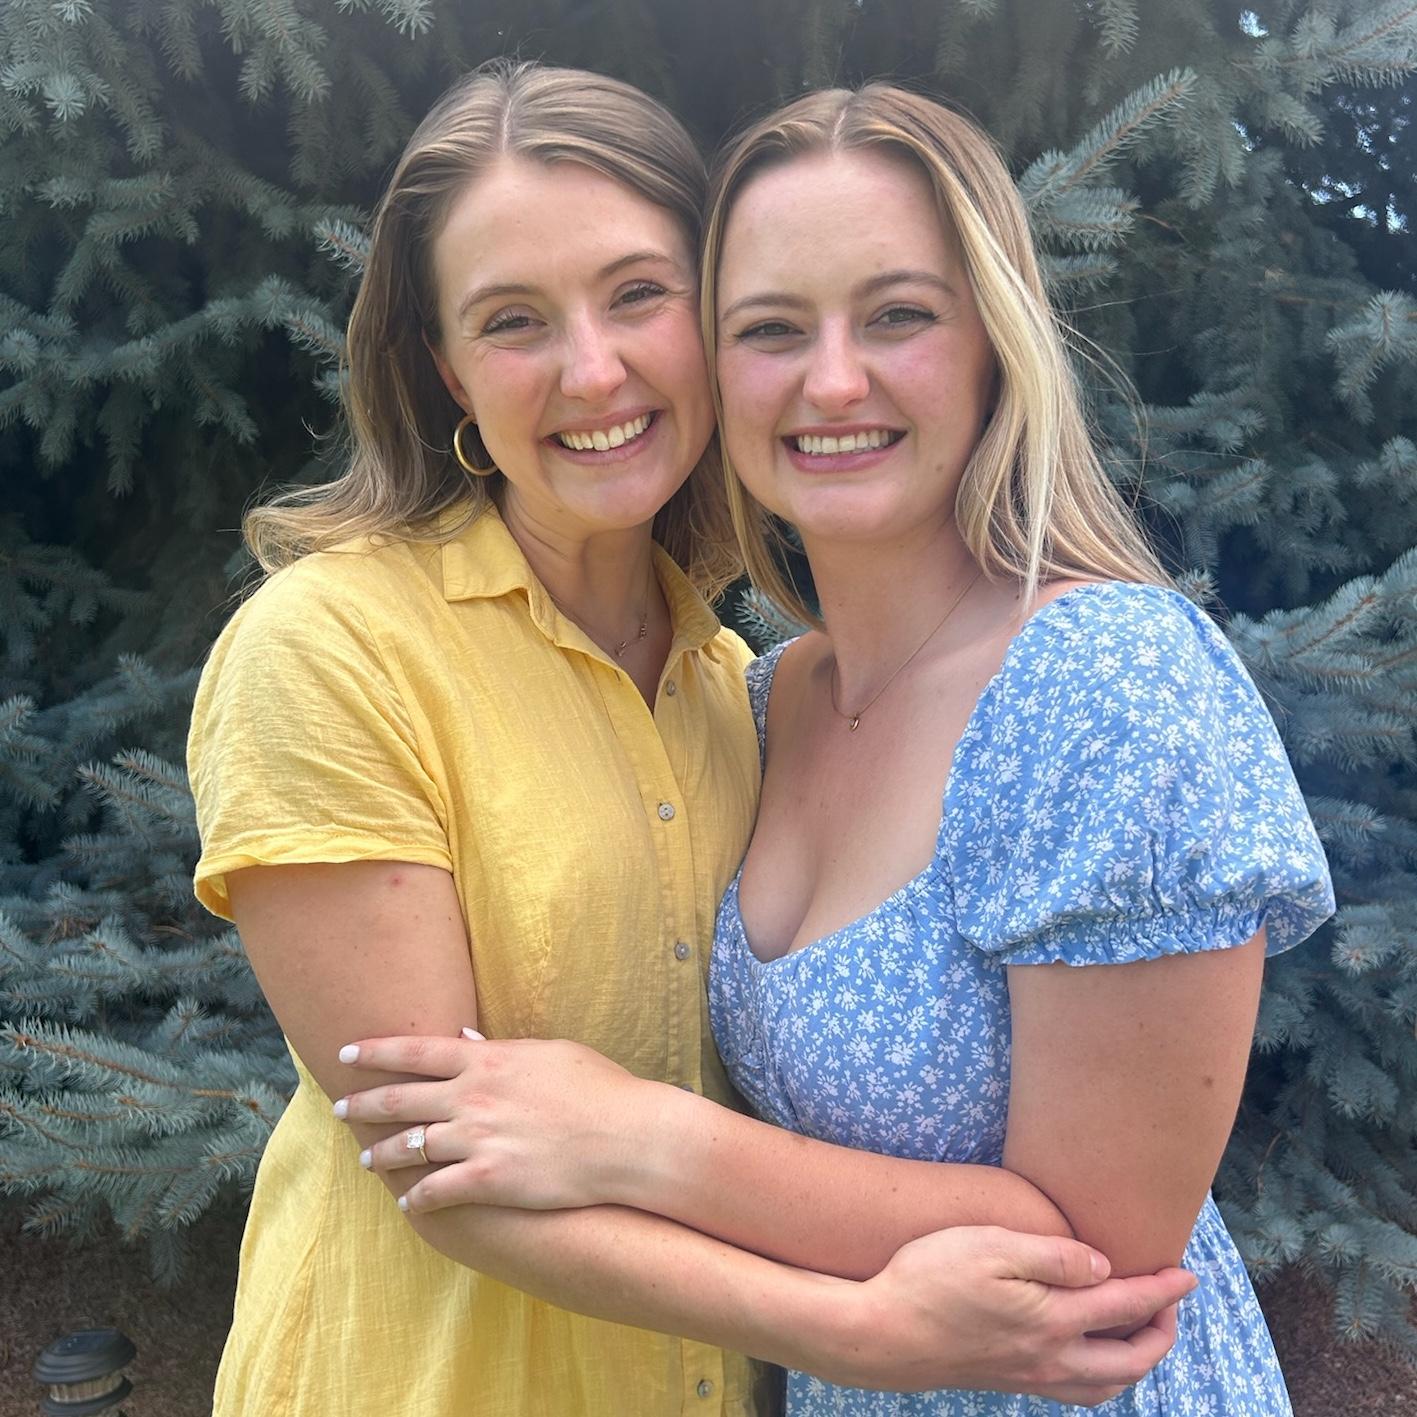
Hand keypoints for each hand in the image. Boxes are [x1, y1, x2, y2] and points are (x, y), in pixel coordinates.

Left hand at [333, 1031, 650, 1211]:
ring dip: (381, 1153)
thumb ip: (502, 1050)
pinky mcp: (487, 1181)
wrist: (626, 1138)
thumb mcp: (551, 1054)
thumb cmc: (599, 1089)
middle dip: (361, 1104)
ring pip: (408, 1147)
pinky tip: (407, 1202)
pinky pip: (434, 1191)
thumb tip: (466, 1041)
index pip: (416, 1050)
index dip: (375, 1052)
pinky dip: (415, 1197)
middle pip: (399, 1099)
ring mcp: (477, 1140)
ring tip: (366, 1158)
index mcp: (487, 1061)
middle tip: (338, 1108)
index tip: (346, 1053)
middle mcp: (472, 1097)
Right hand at [816, 1226, 1193, 1403]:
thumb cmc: (929, 1280)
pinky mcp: (1008, 1381)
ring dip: (1136, 1360)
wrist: (881, 1334)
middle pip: (1130, 1360)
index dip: (1161, 1290)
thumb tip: (1104, 1268)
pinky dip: (1101, 1377)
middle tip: (1169, 1302)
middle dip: (1160, 1333)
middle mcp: (1051, 1358)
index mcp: (1053, 1321)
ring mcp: (1030, 1376)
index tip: (1187, 1275)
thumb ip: (1053, 1257)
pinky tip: (1086, 1354)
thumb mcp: (990, 1248)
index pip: (1125, 1307)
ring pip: (1106, 1385)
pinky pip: (1076, 1392)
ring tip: (1139, 1330)